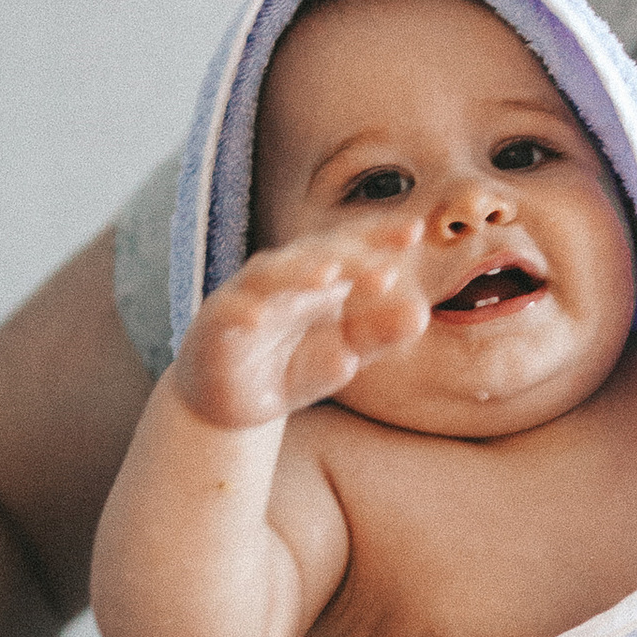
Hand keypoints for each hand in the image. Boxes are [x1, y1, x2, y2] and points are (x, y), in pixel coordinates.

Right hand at [175, 221, 431, 429]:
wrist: (233, 404)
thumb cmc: (291, 367)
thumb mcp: (341, 354)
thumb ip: (376, 334)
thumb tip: (421, 315)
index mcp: (319, 278)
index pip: (352, 248)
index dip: (380, 237)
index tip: (416, 232)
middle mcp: (284, 279)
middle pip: (316, 254)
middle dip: (349, 258)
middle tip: (385, 272)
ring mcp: (247, 298)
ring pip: (270, 275)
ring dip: (296, 272)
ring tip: (328, 275)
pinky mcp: (216, 327)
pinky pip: (227, 314)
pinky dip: (240, 312)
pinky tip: (257, 318)